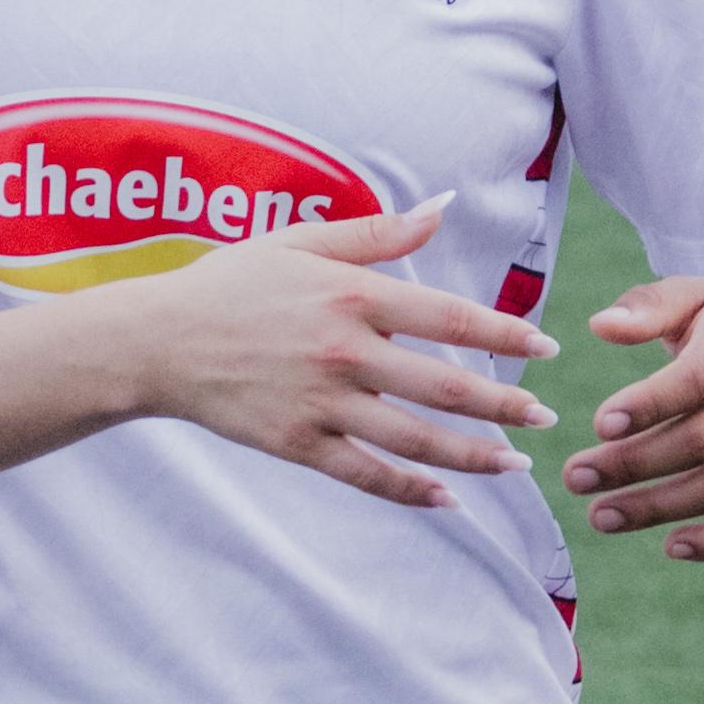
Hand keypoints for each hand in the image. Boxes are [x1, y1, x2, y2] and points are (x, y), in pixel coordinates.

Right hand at [127, 203, 558, 510]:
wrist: (155, 341)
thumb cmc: (229, 283)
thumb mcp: (300, 242)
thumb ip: (376, 232)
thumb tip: (443, 206)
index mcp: (350, 295)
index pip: (449, 319)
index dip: (505, 336)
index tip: (547, 349)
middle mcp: (344, 352)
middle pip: (445, 388)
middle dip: (506, 407)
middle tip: (547, 417)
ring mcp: (321, 403)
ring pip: (416, 439)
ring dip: (474, 456)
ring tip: (514, 465)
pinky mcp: (297, 444)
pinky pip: (367, 474)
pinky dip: (411, 490)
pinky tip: (447, 497)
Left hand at [561, 254, 703, 561]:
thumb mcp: (703, 293)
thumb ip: (649, 305)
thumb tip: (599, 326)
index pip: (699, 379)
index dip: (650, 405)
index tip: (598, 425)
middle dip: (634, 464)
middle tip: (574, 478)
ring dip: (660, 508)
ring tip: (600, 516)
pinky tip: (671, 547)